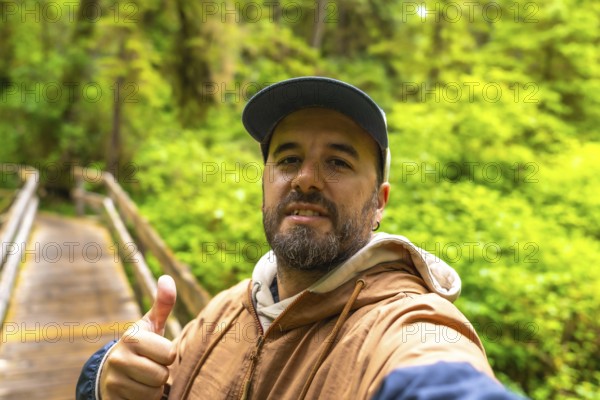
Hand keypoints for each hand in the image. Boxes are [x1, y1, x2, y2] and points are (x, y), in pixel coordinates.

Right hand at [99, 275, 176, 398]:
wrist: (111, 371)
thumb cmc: (141, 345)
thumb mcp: (151, 325)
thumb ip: (163, 304)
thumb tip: (167, 278)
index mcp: (132, 337)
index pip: (168, 354)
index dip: (168, 355)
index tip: (157, 351)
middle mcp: (119, 358)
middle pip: (161, 375)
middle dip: (162, 373)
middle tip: (151, 366)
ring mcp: (114, 381)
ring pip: (153, 392)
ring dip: (154, 388)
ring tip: (144, 377)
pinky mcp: (112, 398)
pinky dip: (144, 399)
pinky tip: (136, 389)